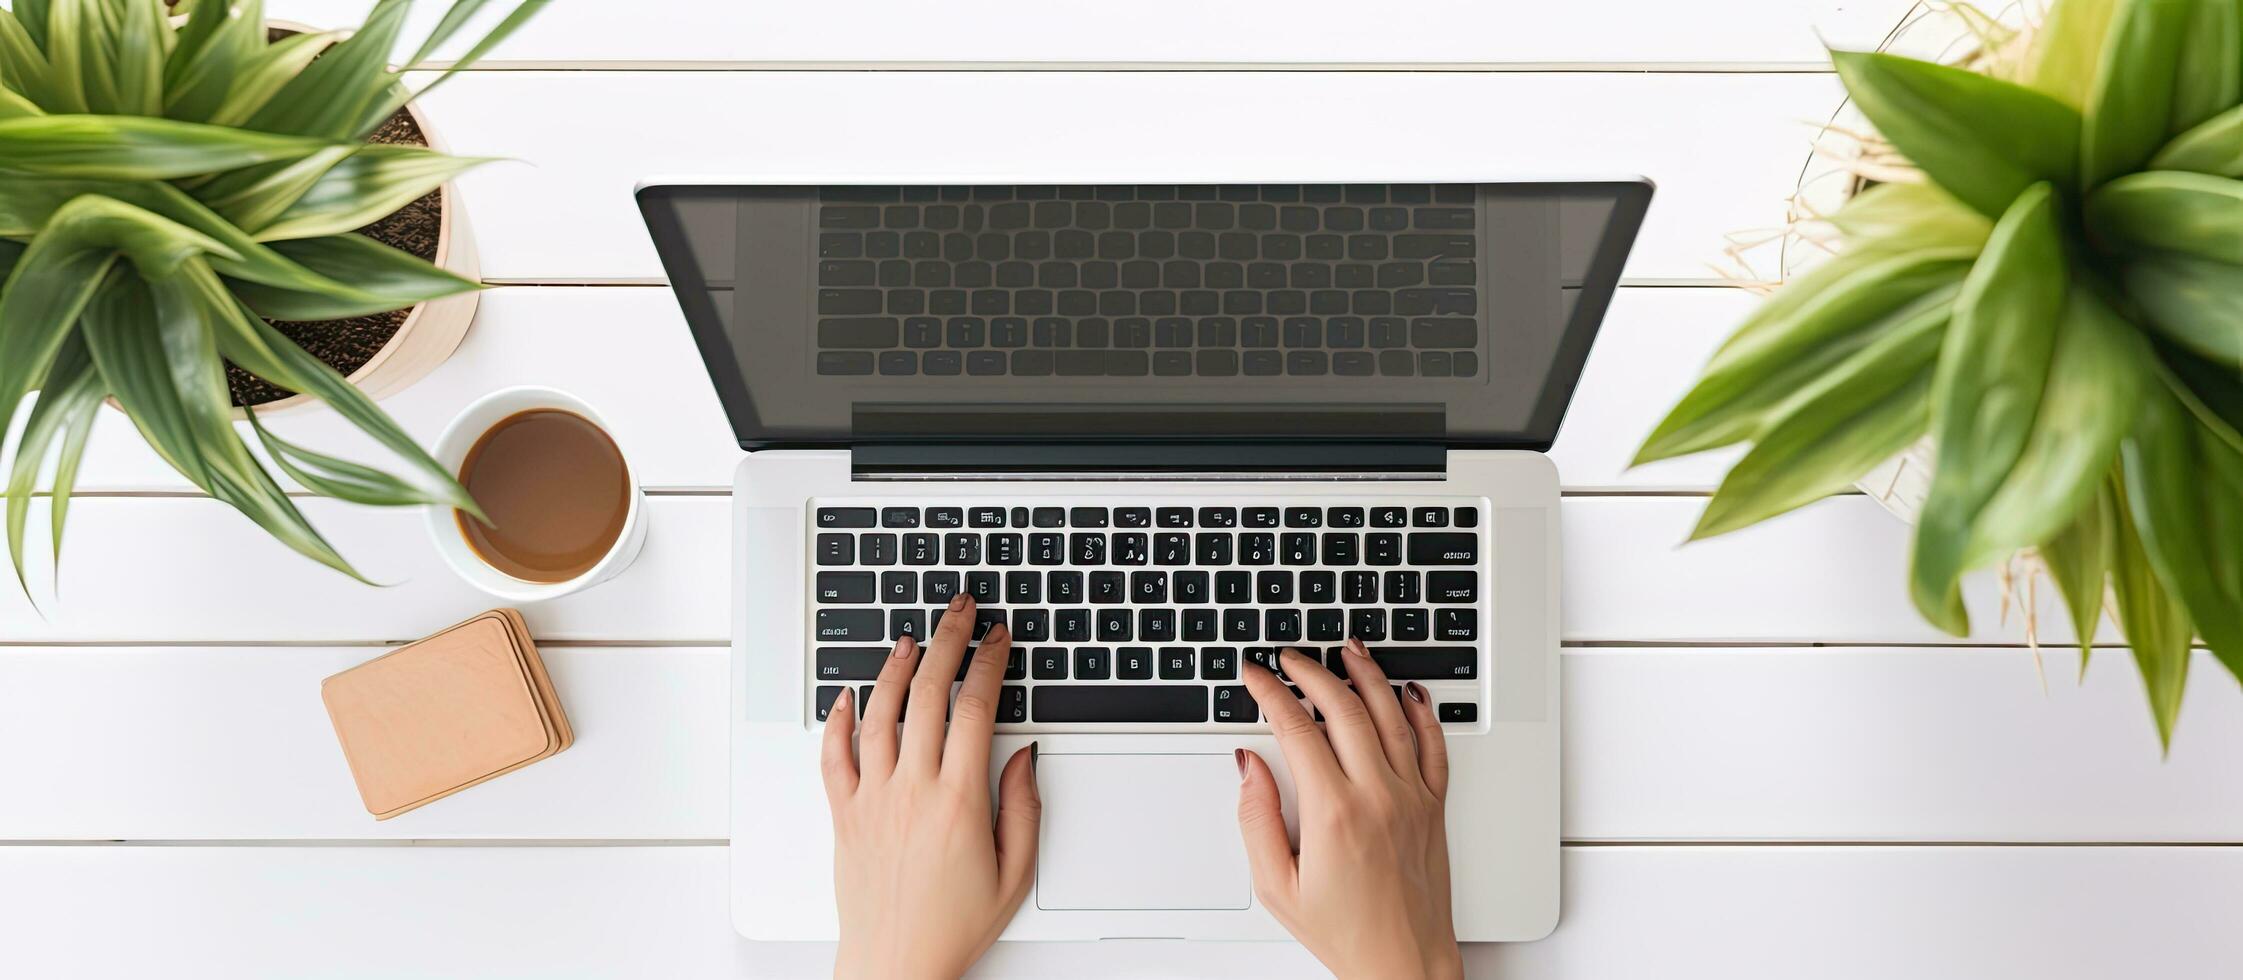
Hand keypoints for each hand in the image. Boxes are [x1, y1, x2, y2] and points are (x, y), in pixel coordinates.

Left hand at [821, 596, 1038, 979]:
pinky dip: (837, 720)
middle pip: (928, 695)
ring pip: (879, 714)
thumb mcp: (1015, 873)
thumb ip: (1023, 808)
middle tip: (959, 611)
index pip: (976, 709)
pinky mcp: (843, 816)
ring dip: (894, 668)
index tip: (999, 637)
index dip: (989, 662)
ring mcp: (872, 800)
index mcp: (958, 801)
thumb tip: (1024, 755)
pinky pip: (833, 757)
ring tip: (910, 638)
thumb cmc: (953, 926)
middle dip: (947, 642)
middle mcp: (911, 791)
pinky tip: (847, 695)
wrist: (896, 966)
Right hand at [1237, 640, 1461, 979]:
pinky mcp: (1434, 807)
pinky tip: (1407, 691)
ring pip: (1391, 714)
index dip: (1270, 692)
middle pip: (1344, 707)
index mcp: (1333, 812)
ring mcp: (1411, 798)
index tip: (1255, 675)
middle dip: (1312, 672)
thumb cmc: (1343, 933)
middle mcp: (1377, 796)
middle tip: (1291, 658)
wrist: (1403, 965)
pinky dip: (1421, 711)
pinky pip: (1432, 746)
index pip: (1296, 728)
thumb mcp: (1276, 885)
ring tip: (1347, 650)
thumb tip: (1249, 765)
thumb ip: (1256, 819)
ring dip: (1367, 674)